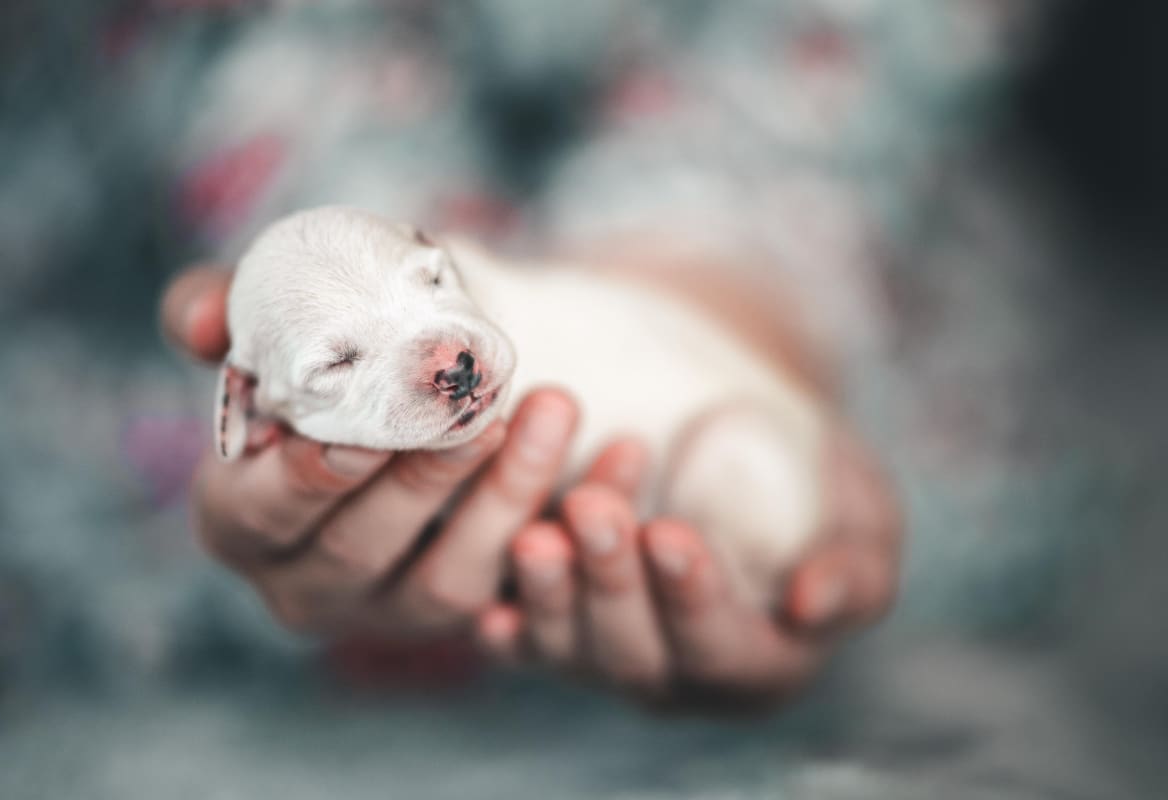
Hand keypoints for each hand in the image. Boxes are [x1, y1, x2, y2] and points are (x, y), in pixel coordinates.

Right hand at [162, 266, 580, 636]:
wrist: (415, 394)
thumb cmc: (331, 361)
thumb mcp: (276, 328)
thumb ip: (225, 312)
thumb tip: (204, 322)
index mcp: (238, 517)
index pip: (254, 512)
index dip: (306, 479)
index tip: (366, 432)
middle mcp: (301, 581)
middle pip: (356, 550)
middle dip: (423, 480)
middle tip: (483, 409)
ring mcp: (384, 610)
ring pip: (445, 581)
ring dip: (504, 497)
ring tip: (552, 409)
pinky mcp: (458, 615)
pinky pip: (517, 589)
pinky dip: (561, 519)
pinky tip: (615, 454)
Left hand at [473, 429, 901, 711]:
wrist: (753, 468)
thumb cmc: (822, 500)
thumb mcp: (867, 525)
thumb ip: (855, 570)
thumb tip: (810, 603)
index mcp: (760, 665)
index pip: (721, 646)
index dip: (691, 597)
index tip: (667, 532)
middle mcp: (681, 679)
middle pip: (635, 650)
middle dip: (609, 581)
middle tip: (591, 508)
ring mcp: (615, 661)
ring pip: (572, 649)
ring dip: (549, 596)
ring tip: (533, 536)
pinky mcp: (564, 634)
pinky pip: (528, 644)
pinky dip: (506, 629)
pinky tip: (487, 608)